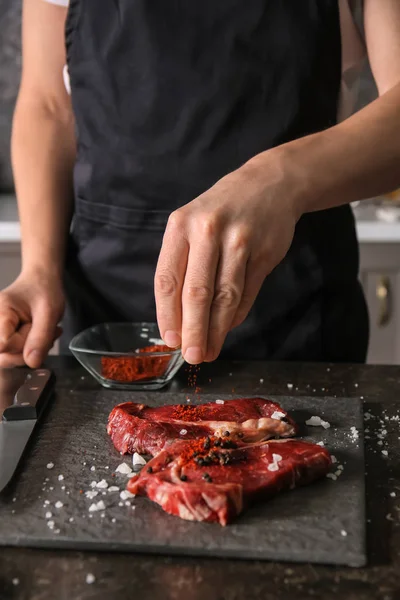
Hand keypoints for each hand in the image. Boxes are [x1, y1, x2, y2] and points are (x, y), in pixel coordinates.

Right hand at [0, 270, 63, 367]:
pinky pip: (12, 354)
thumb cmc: (44, 290)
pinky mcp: (2, 337)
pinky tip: (38, 335)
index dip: (23, 345)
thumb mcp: (50, 312)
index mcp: (0, 312)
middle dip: (29, 350)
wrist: (41, 281)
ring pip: (8, 357)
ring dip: (32, 350)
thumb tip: (32, 362)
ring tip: (45, 332)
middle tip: (46, 332)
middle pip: (3, 355)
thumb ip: (40, 337)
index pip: (4, 345)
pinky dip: (29, 349)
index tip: (36, 329)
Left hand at [155, 152, 299, 363]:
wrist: (270, 184)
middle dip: (193, 330)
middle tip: (192, 356)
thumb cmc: (221, 212)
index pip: (167, 278)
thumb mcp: (192, 226)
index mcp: (180, 226)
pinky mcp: (264, 251)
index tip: (170, 340)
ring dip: (217, 330)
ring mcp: (239, 240)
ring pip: (225, 296)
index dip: (167, 314)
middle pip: (197, 292)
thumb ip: (184, 267)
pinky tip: (228, 327)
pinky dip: (236, 315)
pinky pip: (247, 292)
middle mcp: (207, 231)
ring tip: (210, 351)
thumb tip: (180, 320)